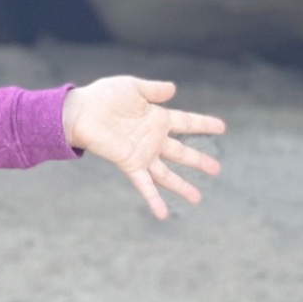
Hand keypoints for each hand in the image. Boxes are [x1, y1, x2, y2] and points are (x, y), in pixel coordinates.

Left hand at [61, 76, 223, 220]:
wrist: (80, 112)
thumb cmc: (103, 96)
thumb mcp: (133, 87)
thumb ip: (154, 90)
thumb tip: (174, 89)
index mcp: (156, 118)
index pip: (187, 122)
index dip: (204, 124)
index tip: (222, 127)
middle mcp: (153, 139)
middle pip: (182, 152)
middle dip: (199, 161)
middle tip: (217, 169)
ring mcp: (143, 154)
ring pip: (167, 174)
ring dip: (182, 186)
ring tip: (198, 199)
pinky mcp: (130, 164)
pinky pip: (145, 185)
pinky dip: (154, 199)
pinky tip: (163, 214)